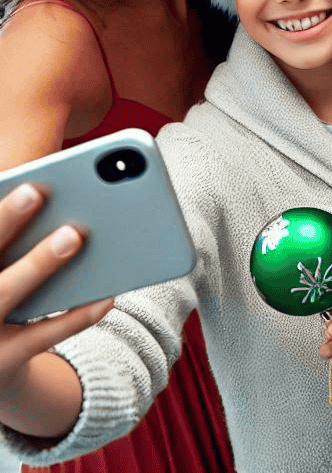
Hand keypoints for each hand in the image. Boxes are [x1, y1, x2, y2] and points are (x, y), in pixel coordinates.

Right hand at [0, 184, 110, 436]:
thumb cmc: (0, 292)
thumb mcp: (1, 264)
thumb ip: (15, 241)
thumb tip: (67, 209)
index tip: (16, 183)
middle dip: (5, 221)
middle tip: (35, 191)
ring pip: (7, 294)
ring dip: (39, 263)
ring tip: (75, 234)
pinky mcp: (3, 362)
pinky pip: (42, 335)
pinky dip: (76, 315)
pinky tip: (107, 295)